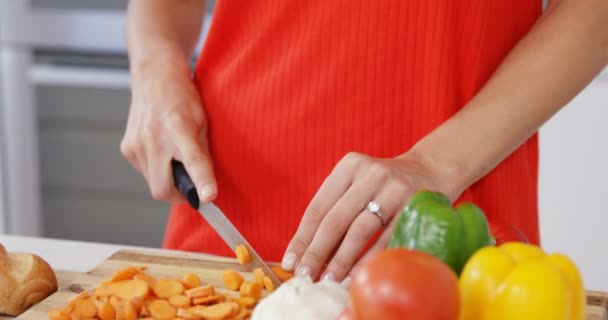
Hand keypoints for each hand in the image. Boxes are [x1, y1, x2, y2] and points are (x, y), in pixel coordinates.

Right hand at [120, 53, 216, 201]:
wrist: (155, 77)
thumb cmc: (183, 98)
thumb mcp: (203, 123)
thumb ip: (203, 156)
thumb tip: (208, 188)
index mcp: (179, 128)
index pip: (192, 160)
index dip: (201, 181)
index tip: (208, 197)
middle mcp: (153, 139)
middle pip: (163, 190)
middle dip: (180, 193)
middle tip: (193, 185)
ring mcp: (135, 145)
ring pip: (153, 183)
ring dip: (168, 181)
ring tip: (176, 159)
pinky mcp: (127, 148)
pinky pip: (145, 172)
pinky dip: (157, 170)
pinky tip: (163, 152)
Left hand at [282, 152, 449, 282]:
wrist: (431, 170)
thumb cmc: (385, 184)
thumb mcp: (358, 182)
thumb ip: (335, 207)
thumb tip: (308, 252)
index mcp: (350, 165)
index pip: (318, 206)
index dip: (302, 237)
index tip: (291, 260)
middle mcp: (370, 173)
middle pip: (335, 219)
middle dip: (317, 252)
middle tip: (305, 275)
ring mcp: (393, 189)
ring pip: (359, 230)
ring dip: (341, 260)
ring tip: (328, 280)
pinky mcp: (413, 207)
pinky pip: (386, 240)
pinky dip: (369, 260)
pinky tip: (356, 275)